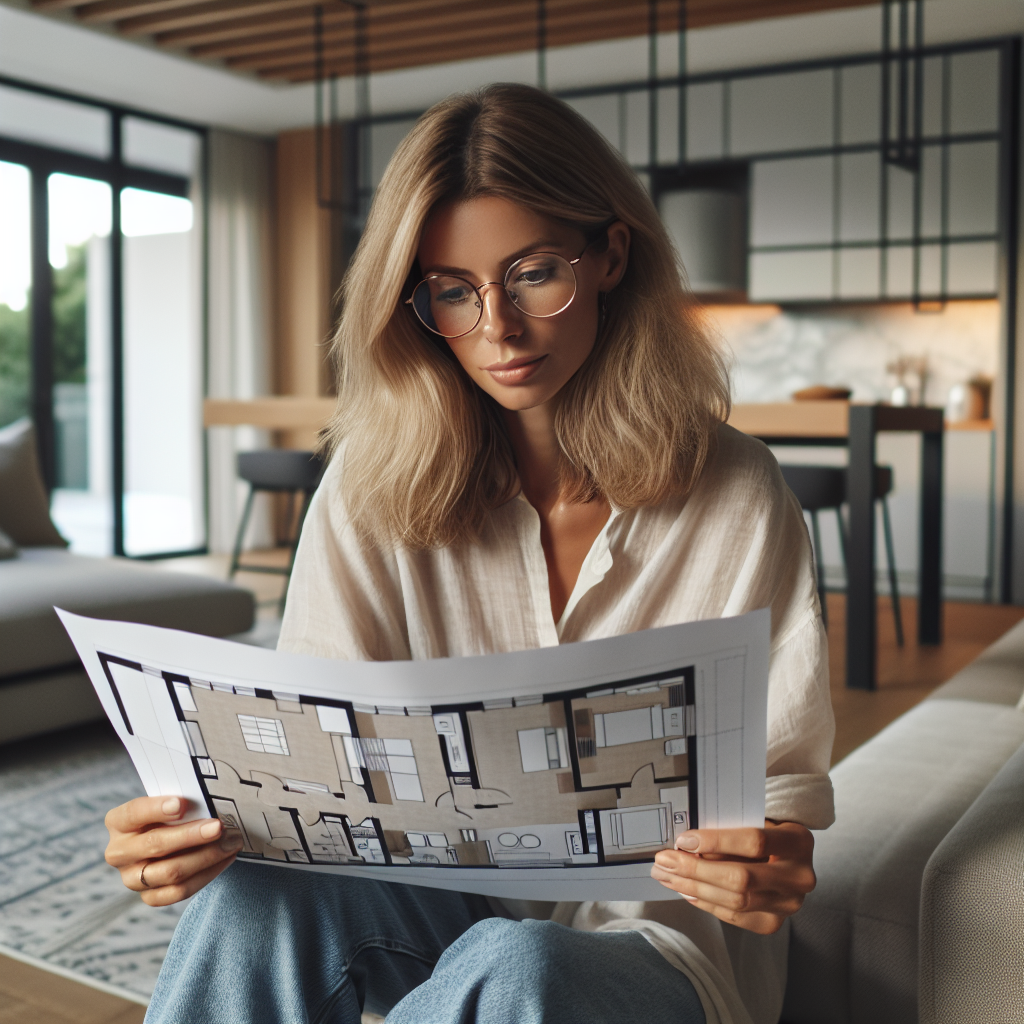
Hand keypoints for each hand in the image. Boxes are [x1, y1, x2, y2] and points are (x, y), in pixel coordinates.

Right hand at [104, 796, 242, 906]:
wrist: (168, 837)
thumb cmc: (171, 814)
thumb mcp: (169, 802)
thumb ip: (180, 802)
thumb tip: (207, 803)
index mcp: (118, 822)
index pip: (134, 813)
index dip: (156, 808)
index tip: (182, 804)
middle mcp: (119, 852)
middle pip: (156, 845)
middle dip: (192, 835)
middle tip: (219, 826)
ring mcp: (132, 878)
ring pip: (170, 872)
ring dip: (206, 857)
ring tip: (231, 842)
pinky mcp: (148, 896)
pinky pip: (179, 892)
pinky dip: (207, 875)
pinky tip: (225, 859)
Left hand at [651, 820, 814, 934]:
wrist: (791, 857)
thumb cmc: (767, 832)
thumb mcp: (756, 820)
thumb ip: (730, 829)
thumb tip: (686, 845)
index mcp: (798, 842)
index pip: (754, 842)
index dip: (716, 841)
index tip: (683, 840)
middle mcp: (799, 877)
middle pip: (741, 879)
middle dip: (696, 871)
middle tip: (664, 861)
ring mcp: (788, 904)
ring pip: (735, 901)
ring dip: (694, 889)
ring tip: (667, 876)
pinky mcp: (773, 923)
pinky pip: (734, 916)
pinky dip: (706, 903)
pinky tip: (687, 892)